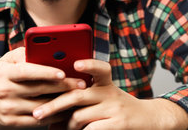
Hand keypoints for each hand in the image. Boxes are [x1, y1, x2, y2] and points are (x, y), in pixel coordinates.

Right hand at [0, 47, 86, 128]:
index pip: (27, 71)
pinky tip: (66, 110)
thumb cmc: (0, 77)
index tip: (63, 73)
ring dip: (62, 102)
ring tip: (78, 96)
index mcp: (5, 73)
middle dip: (63, 86)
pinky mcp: (12, 123)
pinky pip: (38, 121)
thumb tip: (46, 49)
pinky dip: (54, 116)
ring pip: (41, 106)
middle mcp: (6, 90)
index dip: (46, 72)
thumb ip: (25, 54)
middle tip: (81, 84)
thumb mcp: (7, 61)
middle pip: (39, 89)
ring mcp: (9, 108)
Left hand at [32, 59, 187, 129]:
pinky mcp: (119, 124)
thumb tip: (52, 107)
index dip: (89, 64)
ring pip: (79, 116)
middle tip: (38, 113)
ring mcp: (115, 109)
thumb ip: (83, 96)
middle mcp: (109, 93)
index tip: (75, 64)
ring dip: (66, 125)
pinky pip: (91, 129)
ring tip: (60, 128)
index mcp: (104, 83)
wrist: (150, 120)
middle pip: (77, 95)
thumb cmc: (118, 108)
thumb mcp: (104, 96)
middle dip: (53, 105)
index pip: (99, 68)